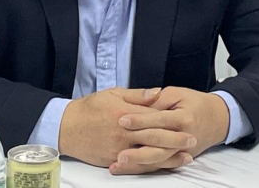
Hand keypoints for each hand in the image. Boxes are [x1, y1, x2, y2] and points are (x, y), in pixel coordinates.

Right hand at [58, 87, 196, 168]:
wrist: (66, 127)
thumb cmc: (90, 108)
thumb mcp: (113, 93)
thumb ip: (137, 95)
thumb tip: (158, 93)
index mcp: (125, 114)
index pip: (153, 117)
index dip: (171, 120)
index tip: (186, 120)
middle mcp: (123, 133)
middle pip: (154, 137)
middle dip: (175, 139)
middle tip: (192, 139)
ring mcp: (119, 149)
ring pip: (149, 155)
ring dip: (169, 157)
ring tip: (186, 157)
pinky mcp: (113, 161)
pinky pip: (137, 166)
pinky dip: (152, 166)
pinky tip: (164, 165)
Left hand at [113, 87, 229, 174]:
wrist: (217, 119)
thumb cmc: (195, 103)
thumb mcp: (178, 93)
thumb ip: (159, 99)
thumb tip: (140, 104)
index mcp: (183, 118)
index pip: (158, 119)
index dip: (140, 120)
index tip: (122, 120)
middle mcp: (183, 137)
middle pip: (158, 145)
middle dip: (137, 149)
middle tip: (118, 151)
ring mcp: (181, 151)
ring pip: (158, 160)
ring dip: (137, 163)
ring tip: (118, 163)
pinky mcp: (178, 158)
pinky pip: (159, 165)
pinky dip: (143, 168)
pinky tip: (127, 168)